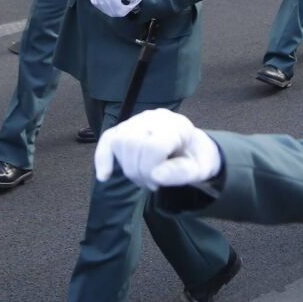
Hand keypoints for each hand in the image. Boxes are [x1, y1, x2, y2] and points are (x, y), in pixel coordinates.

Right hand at [94, 108, 222, 188]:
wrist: (193, 148)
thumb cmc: (195, 159)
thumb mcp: (200, 170)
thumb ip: (182, 173)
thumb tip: (156, 176)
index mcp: (176, 126)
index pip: (152, 146)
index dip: (150, 169)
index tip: (158, 181)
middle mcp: (154, 118)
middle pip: (131, 144)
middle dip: (138, 171)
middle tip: (151, 183)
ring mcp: (138, 120)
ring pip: (118, 142)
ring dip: (126, 167)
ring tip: (142, 177)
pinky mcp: (125, 127)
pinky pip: (107, 139)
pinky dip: (102, 158)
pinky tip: (104, 176)